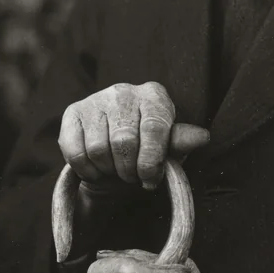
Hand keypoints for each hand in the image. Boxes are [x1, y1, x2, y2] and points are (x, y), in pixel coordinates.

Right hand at [59, 81, 208, 191]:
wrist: (113, 155)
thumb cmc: (147, 150)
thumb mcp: (168, 149)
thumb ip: (180, 143)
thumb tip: (201, 137)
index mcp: (153, 95)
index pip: (154, 129)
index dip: (151, 161)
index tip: (150, 180)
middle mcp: (123, 91)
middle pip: (124, 142)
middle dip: (129, 170)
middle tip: (131, 177)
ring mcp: (95, 100)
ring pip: (98, 149)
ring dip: (108, 170)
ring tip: (115, 170)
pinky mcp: (72, 113)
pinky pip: (76, 152)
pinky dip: (87, 170)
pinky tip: (97, 169)